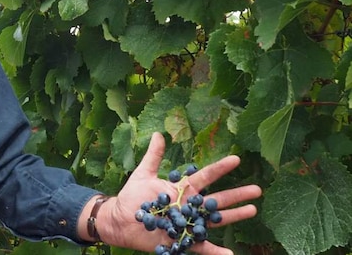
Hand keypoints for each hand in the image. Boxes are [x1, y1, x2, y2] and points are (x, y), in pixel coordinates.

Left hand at [98, 132, 261, 253]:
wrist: (120, 220)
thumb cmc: (132, 197)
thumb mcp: (143, 174)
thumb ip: (154, 157)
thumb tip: (160, 134)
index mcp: (182, 189)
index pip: (206, 177)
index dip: (220, 168)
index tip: (236, 159)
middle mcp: (189, 205)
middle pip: (217, 198)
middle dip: (237, 194)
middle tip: (257, 189)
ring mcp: (187, 222)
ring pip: (215, 219)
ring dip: (233, 216)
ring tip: (252, 210)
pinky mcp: (181, 239)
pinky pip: (201, 247)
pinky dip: (214, 251)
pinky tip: (229, 253)